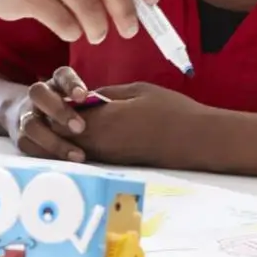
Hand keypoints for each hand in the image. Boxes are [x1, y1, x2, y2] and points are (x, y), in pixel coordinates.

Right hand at [9, 66, 96, 156]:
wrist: (26, 117)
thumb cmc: (67, 112)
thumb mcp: (78, 102)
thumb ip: (94, 104)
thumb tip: (122, 113)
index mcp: (55, 83)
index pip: (61, 75)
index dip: (71, 84)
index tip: (84, 97)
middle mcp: (37, 96)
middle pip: (38, 93)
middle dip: (59, 110)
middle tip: (81, 128)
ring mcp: (25, 116)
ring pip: (32, 124)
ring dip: (55, 140)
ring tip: (79, 155)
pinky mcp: (20, 138)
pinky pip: (27, 145)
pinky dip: (46, 154)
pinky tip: (65, 164)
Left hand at [13, 73, 191, 164]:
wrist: (197, 141)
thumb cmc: (172, 111)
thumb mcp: (137, 91)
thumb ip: (107, 94)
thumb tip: (86, 97)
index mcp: (102, 120)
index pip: (60, 114)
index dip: (60, 102)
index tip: (69, 92)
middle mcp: (100, 142)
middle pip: (61, 134)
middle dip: (60, 119)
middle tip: (72, 104)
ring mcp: (107, 157)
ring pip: (73, 146)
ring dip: (72, 133)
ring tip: (86, 117)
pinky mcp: (116, 165)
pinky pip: (90, 154)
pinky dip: (86, 143)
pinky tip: (101, 132)